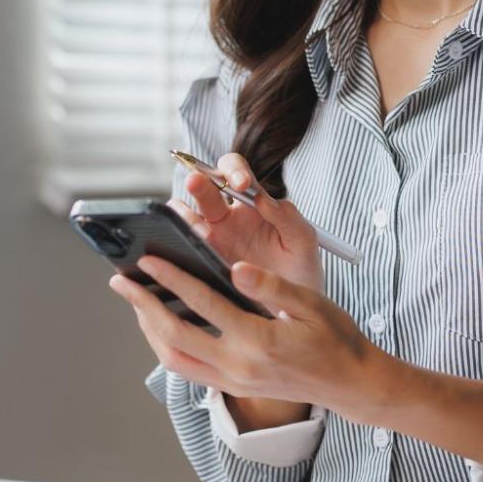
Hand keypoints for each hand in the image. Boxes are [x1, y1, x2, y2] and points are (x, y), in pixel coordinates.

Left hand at [107, 254, 383, 418]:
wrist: (351, 385)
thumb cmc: (335, 339)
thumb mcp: (311, 304)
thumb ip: (271, 287)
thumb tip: (236, 268)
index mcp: (258, 340)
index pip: (203, 304)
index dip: (171, 279)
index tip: (148, 260)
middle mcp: (239, 366)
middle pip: (174, 336)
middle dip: (143, 306)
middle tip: (121, 282)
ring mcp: (233, 381)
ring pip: (174, 359)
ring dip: (149, 330)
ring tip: (136, 302)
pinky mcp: (233, 387)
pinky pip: (188, 370)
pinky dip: (167, 347)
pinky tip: (161, 326)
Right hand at [175, 153, 324, 293]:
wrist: (294, 311)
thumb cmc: (300, 271)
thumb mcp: (303, 241)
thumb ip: (289, 216)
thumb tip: (263, 198)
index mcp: (253, 203)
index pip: (235, 171)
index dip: (234, 170)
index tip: (241, 184)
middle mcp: (228, 215)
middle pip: (205, 186)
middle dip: (199, 180)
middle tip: (197, 183)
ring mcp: (212, 237)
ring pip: (184, 211)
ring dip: (186, 213)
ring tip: (199, 230)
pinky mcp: (201, 258)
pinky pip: (181, 241)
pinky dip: (178, 237)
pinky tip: (191, 246)